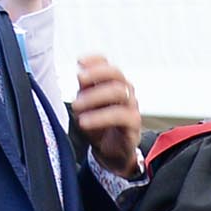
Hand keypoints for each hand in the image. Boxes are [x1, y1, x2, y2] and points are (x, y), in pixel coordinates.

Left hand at [73, 52, 143, 178]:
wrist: (111, 151)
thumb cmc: (99, 124)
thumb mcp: (87, 105)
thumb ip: (84, 90)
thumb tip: (80, 74)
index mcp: (112, 84)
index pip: (107, 64)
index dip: (95, 60)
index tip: (79, 62)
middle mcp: (125, 91)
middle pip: (116, 74)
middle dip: (96, 73)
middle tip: (79, 79)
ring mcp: (131, 106)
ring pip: (119, 91)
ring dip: (94, 96)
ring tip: (76, 106)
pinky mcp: (133, 123)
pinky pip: (120, 115)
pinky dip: (100, 117)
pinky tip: (85, 121)